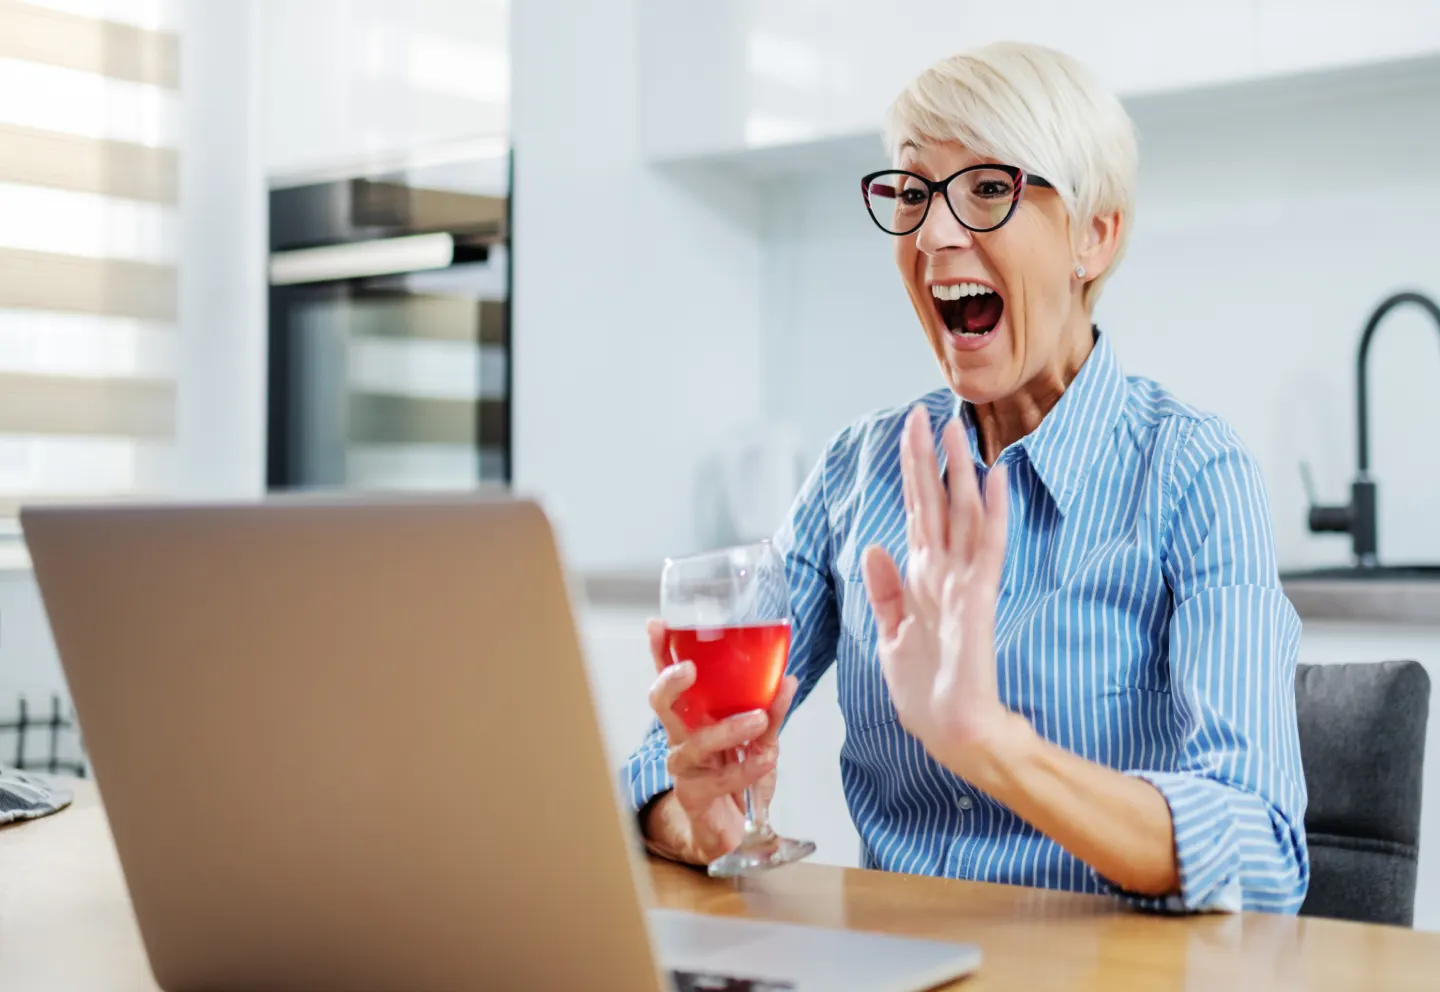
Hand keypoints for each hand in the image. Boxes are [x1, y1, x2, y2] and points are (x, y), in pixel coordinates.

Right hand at [642, 619, 798, 863]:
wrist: (735, 832)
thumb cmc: (739, 777)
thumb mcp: (761, 741)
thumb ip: (772, 713)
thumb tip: (788, 679)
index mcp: (694, 715)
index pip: (671, 678)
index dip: (661, 652)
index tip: (657, 625)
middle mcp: (681, 737)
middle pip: (660, 704)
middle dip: (670, 682)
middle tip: (690, 669)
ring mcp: (684, 766)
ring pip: (691, 743)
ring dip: (726, 729)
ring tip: (756, 720)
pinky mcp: (694, 795)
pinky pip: (717, 779)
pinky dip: (746, 767)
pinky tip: (765, 761)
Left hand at [861, 406, 1027, 781]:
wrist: (953, 734)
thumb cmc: (928, 692)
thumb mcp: (890, 636)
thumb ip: (885, 592)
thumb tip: (874, 547)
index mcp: (921, 580)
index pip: (916, 512)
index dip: (912, 471)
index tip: (909, 431)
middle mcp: (943, 574)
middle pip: (939, 502)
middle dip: (933, 457)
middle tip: (930, 411)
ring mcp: (964, 584)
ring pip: (965, 514)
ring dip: (963, 471)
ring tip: (963, 428)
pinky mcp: (979, 601)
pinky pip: (988, 548)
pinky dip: (994, 512)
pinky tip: (997, 478)